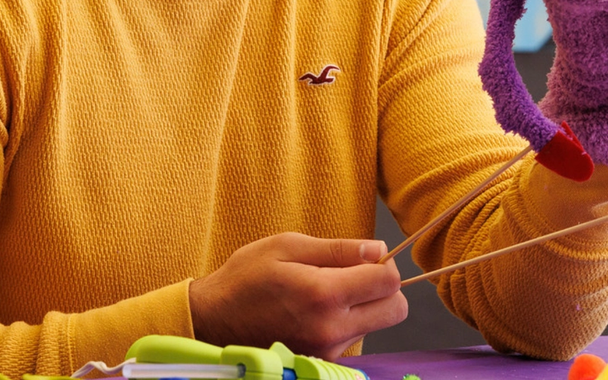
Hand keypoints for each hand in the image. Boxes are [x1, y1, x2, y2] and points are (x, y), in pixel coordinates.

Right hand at [188, 233, 407, 359]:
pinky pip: (355, 339)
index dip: (384, 263)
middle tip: (358, 273)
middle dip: (385, 288)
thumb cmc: (247, 276)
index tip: (368, 256)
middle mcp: (332, 328)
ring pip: (376, 325)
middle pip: (395, 310)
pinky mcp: (321, 361)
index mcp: (324, 294)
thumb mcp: (287, 246)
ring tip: (327, 291)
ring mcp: (327, 350)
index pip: (388, 281)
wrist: (213, 321)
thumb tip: (378, 249)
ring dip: (365, 306)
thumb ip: (338, 249)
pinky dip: (348, 323)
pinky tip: (318, 311)